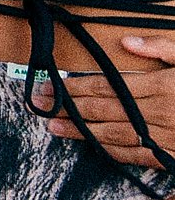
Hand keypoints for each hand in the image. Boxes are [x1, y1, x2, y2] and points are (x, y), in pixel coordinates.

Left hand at [35, 35, 174, 167]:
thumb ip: (163, 48)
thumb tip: (129, 42)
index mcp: (164, 86)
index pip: (109, 85)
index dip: (76, 86)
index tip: (49, 85)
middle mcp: (163, 114)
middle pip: (106, 111)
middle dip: (69, 108)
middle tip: (38, 106)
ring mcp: (170, 138)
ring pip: (118, 136)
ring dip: (84, 132)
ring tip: (55, 128)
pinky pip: (142, 157)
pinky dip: (116, 153)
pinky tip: (96, 148)